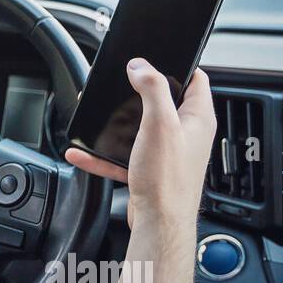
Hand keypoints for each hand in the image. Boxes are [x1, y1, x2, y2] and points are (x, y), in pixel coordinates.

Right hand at [64, 60, 215, 231]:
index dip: (177, 64)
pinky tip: (84, 153)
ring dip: (117, 125)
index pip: (196, 79)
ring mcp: (168, 152)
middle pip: (163, 101)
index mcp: (198, 118)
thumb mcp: (160, 124)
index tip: (154, 58)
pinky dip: (104, 153)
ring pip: (140, 128)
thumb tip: (141, 66)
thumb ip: (153, 89)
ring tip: (99, 118)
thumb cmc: (168, 180)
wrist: (159, 225)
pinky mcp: (151, 169)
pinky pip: (124, 155)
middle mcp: (187, 133)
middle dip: (138, 94)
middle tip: (120, 85)